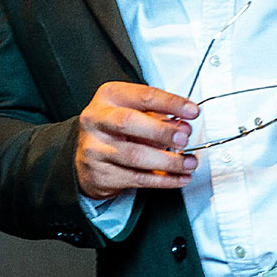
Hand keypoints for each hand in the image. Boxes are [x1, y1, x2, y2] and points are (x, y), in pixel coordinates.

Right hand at [76, 82, 199, 198]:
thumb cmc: (115, 128)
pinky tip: (179, 177)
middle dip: (161, 131)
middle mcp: (97, 120)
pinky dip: (163, 180)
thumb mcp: (133, 111)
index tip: (192, 111)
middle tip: (184, 138)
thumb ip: (158, 116)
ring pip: (135, 156)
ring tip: (189, 162)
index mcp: (109, 96)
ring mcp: (95, 149)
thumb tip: (183, 127)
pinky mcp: (100, 175)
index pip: (143, 96)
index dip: (170, 103)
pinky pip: (137, 179)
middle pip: (129, 122)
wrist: (83, 156)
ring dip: (168, 161)